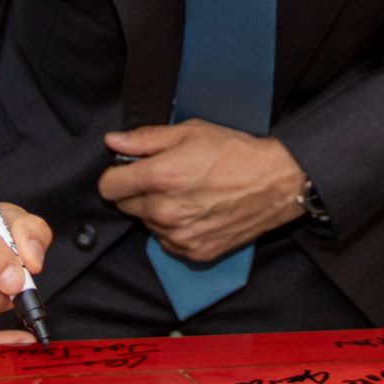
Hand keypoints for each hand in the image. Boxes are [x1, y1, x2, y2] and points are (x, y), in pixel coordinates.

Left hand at [99, 120, 305, 263]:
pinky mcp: (194, 252)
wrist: (276, 183)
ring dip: (157, 211)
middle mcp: (164, 211)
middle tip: (166, 178)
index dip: (117, 175)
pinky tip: (197, 212)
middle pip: (125, 206)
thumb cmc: (234, 152)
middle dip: (138, 192)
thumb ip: (145, 139)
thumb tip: (113, 141)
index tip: (130, 170)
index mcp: (158, 177)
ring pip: (148, 224)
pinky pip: (168, 241)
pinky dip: (176, 229)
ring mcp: (179, 236)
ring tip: (187, 194)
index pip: (108, 187)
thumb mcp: (189, 131)